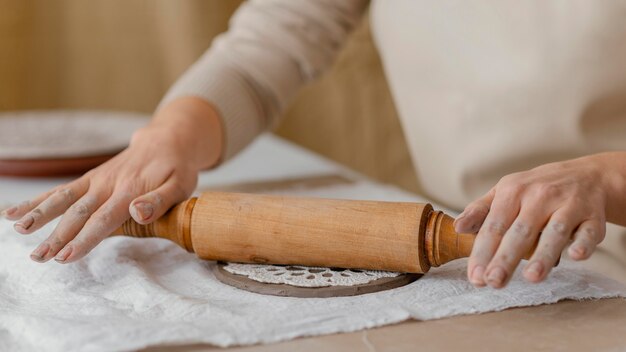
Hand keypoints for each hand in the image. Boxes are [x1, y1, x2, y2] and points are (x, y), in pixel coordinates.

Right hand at [2, 97, 222, 263]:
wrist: (166, 140)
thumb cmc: (176, 168)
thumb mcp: (180, 185)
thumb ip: (160, 201)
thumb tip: (138, 213)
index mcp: (130, 191)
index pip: (105, 219)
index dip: (86, 238)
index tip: (67, 256)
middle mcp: (108, 185)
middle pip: (78, 213)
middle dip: (57, 236)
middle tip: (38, 257)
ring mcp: (96, 180)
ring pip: (63, 198)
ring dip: (39, 214)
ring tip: (17, 229)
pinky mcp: (90, 179)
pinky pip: (61, 190)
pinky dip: (37, 200)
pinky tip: (13, 212)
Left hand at [454, 153, 625, 288]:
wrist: (585, 175)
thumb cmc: (536, 189)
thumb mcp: (505, 192)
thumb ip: (480, 210)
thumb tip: (458, 228)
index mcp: (513, 191)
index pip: (494, 225)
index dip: (483, 252)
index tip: (475, 277)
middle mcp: (540, 196)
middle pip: (520, 231)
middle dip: (506, 258)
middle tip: (493, 281)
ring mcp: (568, 204)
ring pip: (554, 231)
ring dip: (544, 255)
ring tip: (531, 277)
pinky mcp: (593, 216)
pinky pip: (589, 231)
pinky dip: (583, 243)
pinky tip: (575, 256)